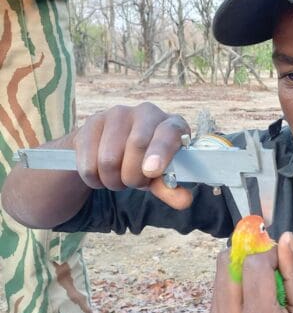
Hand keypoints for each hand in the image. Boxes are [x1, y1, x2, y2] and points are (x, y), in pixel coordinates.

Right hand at [73, 102, 192, 208]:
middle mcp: (147, 112)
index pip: (169, 132)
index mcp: (172, 124)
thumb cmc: (145, 163)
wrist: (111, 150)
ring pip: (109, 158)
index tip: (151, 171)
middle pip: (137, 145)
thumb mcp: (159, 178)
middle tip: (133, 183)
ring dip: (112, 180)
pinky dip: (94, 178)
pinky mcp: (92, 121)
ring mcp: (118, 113)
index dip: (160, 152)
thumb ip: (170, 189)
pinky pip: (88, 162)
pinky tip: (100, 173)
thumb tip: (184, 201)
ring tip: (118, 177)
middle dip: (133, 176)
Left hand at [210, 232, 292, 312]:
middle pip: (229, 260)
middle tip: (274, 269)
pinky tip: (254, 293)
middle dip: (253, 255)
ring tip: (265, 283)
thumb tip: (286, 237)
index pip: (253, 264)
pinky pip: (219, 281)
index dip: (271, 254)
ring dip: (243, 264)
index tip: (285, 264)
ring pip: (221, 267)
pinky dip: (236, 277)